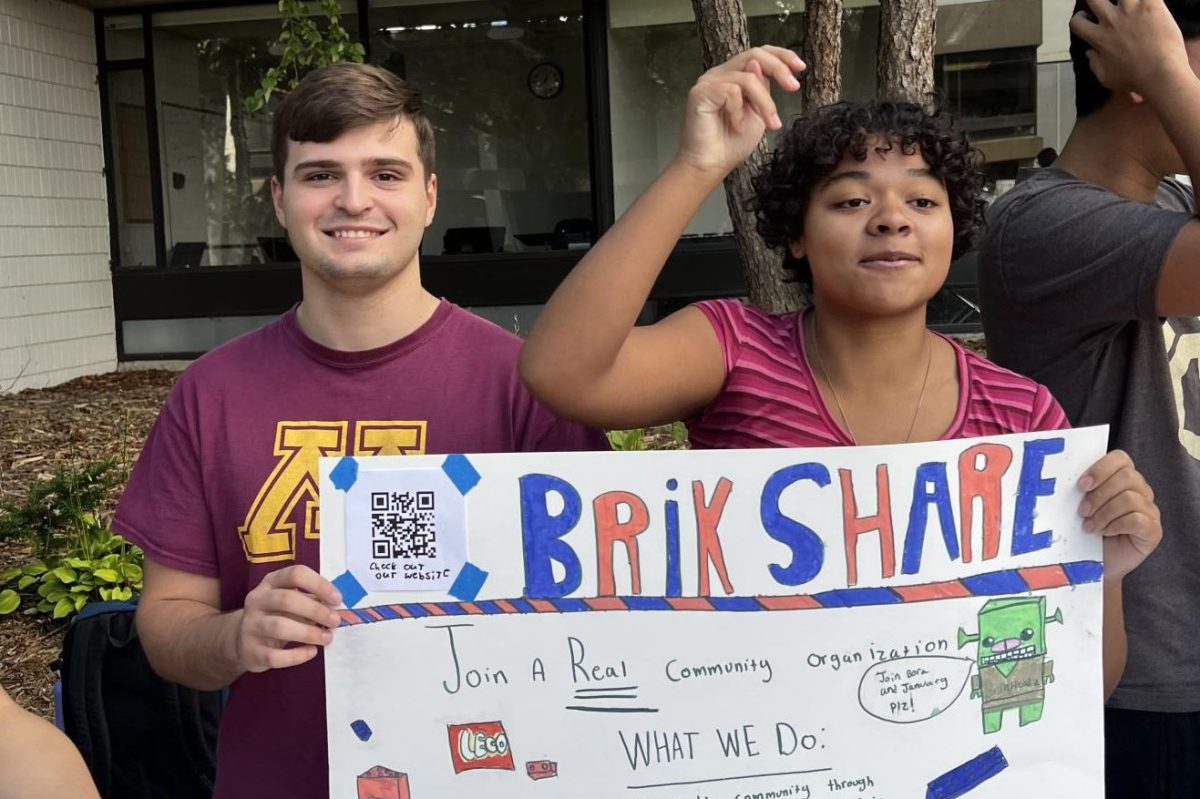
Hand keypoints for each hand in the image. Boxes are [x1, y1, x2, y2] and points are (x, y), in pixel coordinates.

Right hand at [235, 565, 342, 672]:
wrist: (244, 641)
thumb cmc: (277, 615)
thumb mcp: (290, 600)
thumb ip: (311, 599)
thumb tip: (337, 606)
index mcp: (270, 582)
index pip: (295, 574)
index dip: (318, 584)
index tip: (337, 599)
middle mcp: (257, 601)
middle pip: (286, 600)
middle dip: (316, 610)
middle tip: (335, 621)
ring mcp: (251, 626)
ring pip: (279, 627)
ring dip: (308, 632)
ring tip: (327, 638)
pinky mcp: (251, 652)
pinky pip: (274, 656)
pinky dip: (296, 655)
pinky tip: (311, 652)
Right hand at [675, 46, 803, 179]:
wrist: (711, 166)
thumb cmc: (732, 144)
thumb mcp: (758, 114)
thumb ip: (761, 90)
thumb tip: (759, 66)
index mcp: (733, 76)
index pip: (758, 54)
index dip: (781, 56)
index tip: (801, 68)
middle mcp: (720, 74)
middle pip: (754, 55)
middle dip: (779, 68)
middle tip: (793, 88)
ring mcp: (709, 81)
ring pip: (748, 77)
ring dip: (764, 102)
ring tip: (769, 123)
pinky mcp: (700, 92)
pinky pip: (731, 91)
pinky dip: (739, 111)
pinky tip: (735, 126)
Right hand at [1069, 0, 1191, 99]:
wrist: (1160, 73)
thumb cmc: (1133, 79)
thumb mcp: (1106, 78)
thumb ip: (1094, 63)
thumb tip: (1089, 52)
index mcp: (1099, 38)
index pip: (1076, 22)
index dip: (1079, 18)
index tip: (1085, 17)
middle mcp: (1111, 20)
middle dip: (1094, 0)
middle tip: (1104, 3)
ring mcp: (1131, 10)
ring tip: (1129, 2)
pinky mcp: (1151, 4)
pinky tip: (1150, 2)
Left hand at [1077, 450, 1161, 581]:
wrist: (1094, 563)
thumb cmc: (1084, 531)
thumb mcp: (1078, 506)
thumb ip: (1079, 490)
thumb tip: (1061, 478)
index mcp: (1122, 477)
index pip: (1120, 458)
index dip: (1101, 468)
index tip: (1081, 485)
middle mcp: (1140, 490)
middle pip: (1127, 477)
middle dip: (1099, 495)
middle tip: (1082, 511)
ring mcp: (1149, 510)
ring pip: (1130, 498)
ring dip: (1104, 513)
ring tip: (1090, 526)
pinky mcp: (1153, 530)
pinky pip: (1138, 520)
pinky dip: (1117, 525)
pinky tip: (1105, 532)